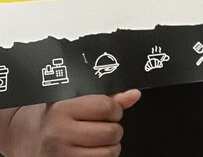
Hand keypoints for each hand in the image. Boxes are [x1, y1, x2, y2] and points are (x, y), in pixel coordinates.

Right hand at [4, 89, 140, 156]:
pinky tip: (90, 150)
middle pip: (112, 132)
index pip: (106, 107)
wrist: (26, 137)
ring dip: (109, 146)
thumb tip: (133, 95)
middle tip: (100, 126)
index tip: (108, 111)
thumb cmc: (54, 117)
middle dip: (113, 128)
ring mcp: (62, 154)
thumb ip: (107, 98)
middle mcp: (60, 132)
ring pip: (110, 151)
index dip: (114, 109)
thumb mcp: (75, 101)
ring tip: (94, 140)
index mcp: (62, 109)